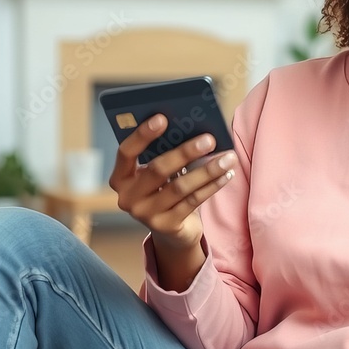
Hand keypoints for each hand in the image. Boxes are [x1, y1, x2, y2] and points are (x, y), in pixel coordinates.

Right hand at [108, 114, 236, 251]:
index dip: (142, 135)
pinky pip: (193, 201)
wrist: (170, 231)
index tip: (162, 118)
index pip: (126, 152)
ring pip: (180, 187)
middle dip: (185, 152)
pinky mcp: (166, 226)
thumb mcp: (157, 174)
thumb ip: (163, 154)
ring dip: (207, 170)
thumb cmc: (164, 189)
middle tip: (209, 139)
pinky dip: (212, 185)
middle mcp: (128, 198)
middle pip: (158, 169)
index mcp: (121, 178)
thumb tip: (192, 129)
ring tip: (228, 158)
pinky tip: (227, 174)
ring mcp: (146, 214)